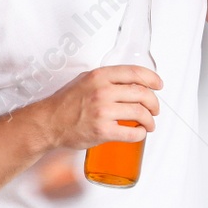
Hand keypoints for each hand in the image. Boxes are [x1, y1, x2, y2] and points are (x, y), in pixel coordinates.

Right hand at [42, 65, 162, 150]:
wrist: (48, 123)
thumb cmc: (64, 104)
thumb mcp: (84, 80)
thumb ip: (105, 79)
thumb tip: (128, 82)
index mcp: (99, 76)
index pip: (135, 73)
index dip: (152, 79)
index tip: (158, 85)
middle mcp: (102, 91)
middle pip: (142, 93)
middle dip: (154, 103)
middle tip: (154, 109)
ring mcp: (103, 111)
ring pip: (140, 113)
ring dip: (150, 120)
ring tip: (148, 124)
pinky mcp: (103, 130)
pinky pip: (132, 132)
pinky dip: (140, 134)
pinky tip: (138, 133)